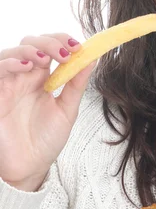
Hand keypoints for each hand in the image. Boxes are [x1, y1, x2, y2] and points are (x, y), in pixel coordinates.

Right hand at [0, 33, 94, 189]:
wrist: (29, 168)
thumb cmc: (45, 140)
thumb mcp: (67, 110)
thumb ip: (76, 84)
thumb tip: (93, 57)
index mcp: (43, 78)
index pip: (50, 46)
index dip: (63, 41)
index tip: (79, 47)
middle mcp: (25, 76)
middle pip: (32, 43)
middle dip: (50, 42)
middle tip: (66, 53)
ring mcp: (9, 84)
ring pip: (13, 51)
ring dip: (31, 49)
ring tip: (45, 60)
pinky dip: (10, 62)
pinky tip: (27, 66)